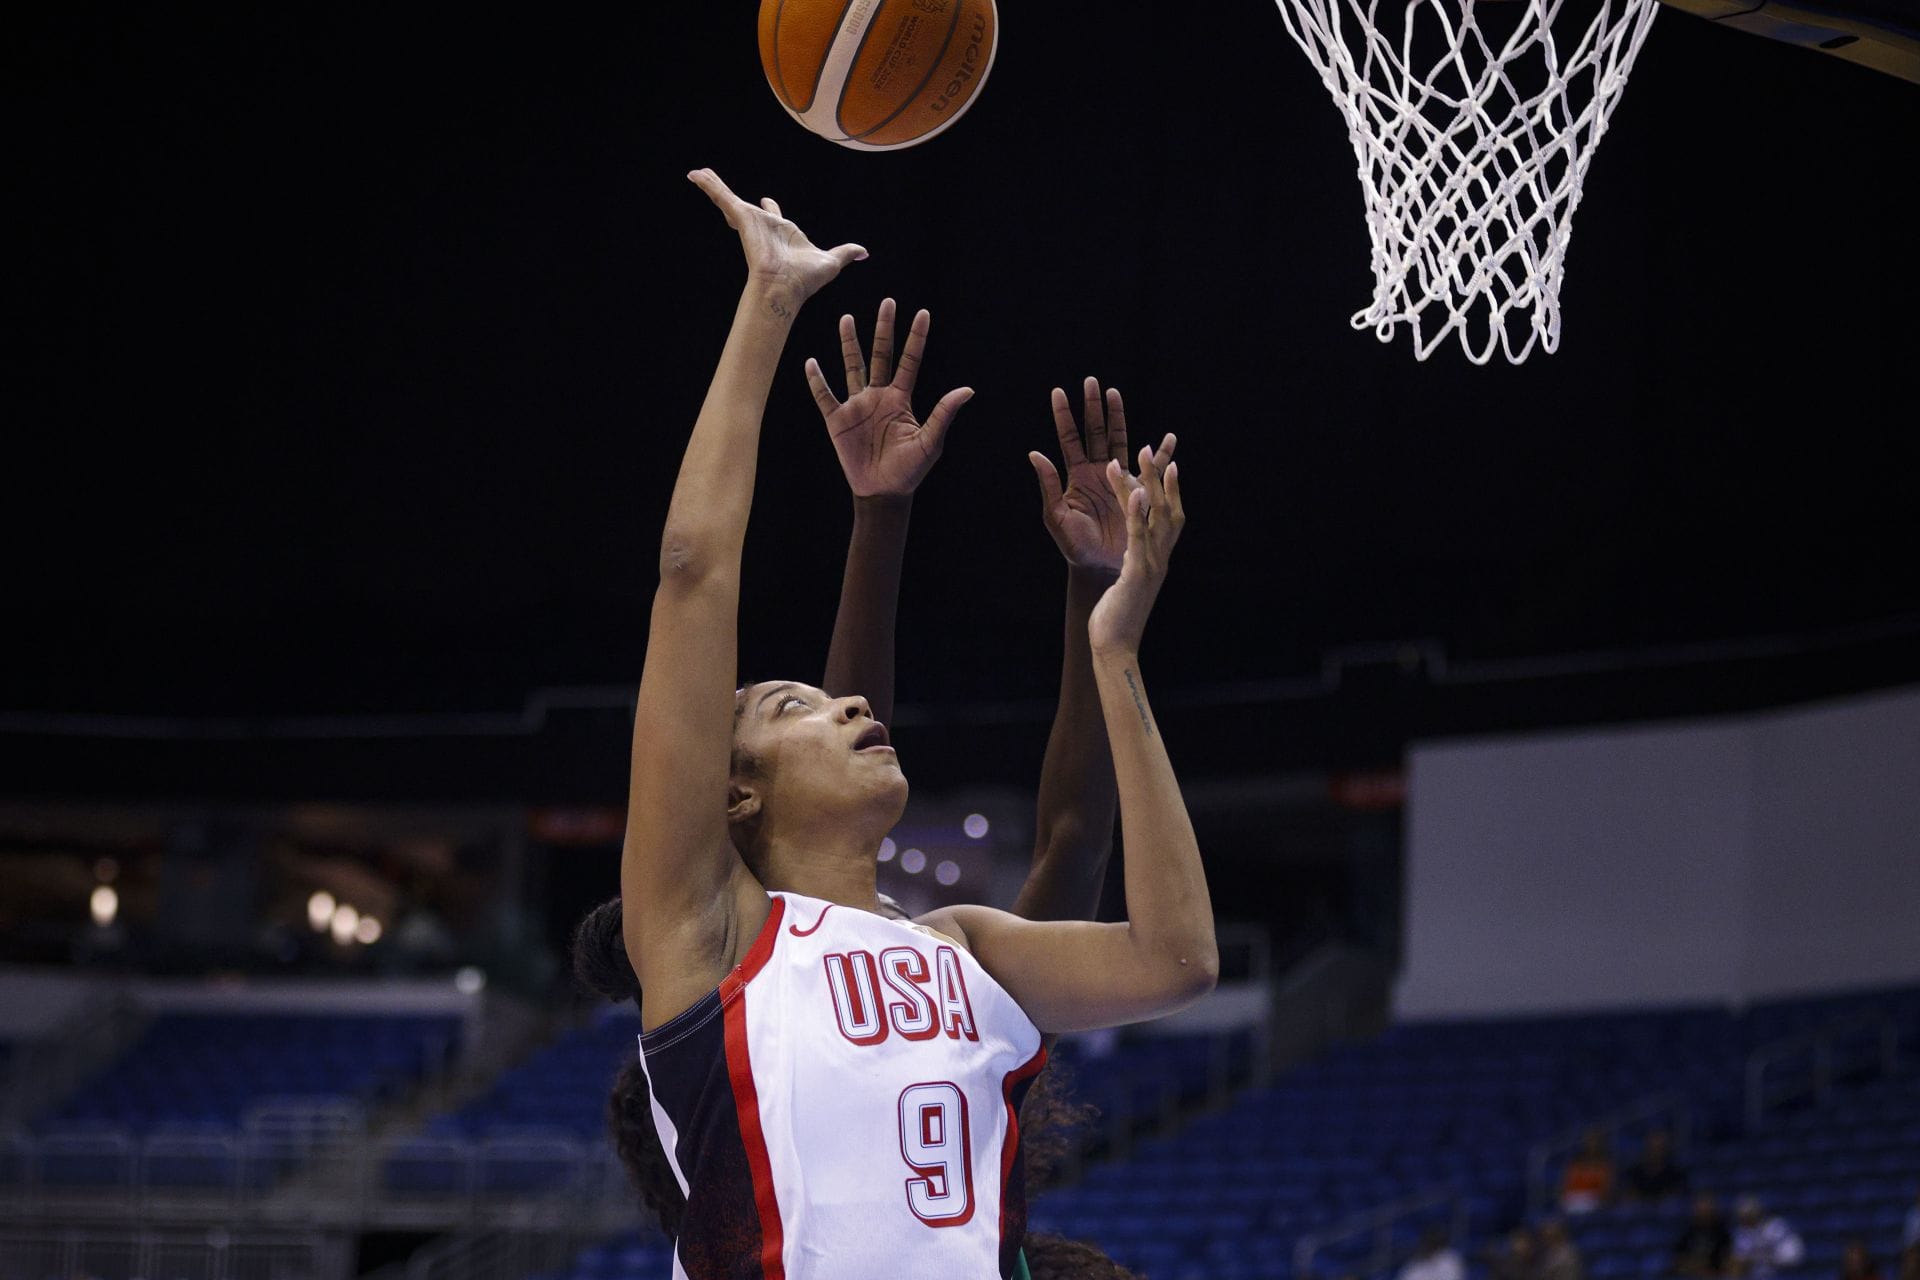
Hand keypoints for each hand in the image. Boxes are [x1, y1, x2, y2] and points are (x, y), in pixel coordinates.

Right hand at [688, 168, 865, 313]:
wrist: (786, 287)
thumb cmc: (805, 279)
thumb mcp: (832, 261)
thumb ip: (846, 253)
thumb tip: (864, 253)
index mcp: (781, 233)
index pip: (772, 217)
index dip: (770, 208)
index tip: (767, 200)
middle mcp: (763, 227)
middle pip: (746, 207)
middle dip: (734, 199)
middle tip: (720, 186)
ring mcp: (750, 222)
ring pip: (728, 199)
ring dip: (714, 186)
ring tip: (697, 174)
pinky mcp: (741, 217)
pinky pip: (722, 196)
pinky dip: (709, 186)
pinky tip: (695, 175)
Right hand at [806, 299, 972, 500]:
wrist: (883, 492)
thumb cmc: (909, 469)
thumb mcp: (929, 441)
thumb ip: (943, 414)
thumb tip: (967, 390)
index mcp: (901, 399)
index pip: (910, 361)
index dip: (916, 338)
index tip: (923, 313)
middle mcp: (879, 396)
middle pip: (881, 354)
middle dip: (884, 329)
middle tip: (888, 302)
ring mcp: (857, 405)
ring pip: (853, 367)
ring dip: (850, 344)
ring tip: (847, 318)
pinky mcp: (838, 420)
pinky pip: (825, 396)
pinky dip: (817, 381)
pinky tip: (812, 363)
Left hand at [1029, 380, 1174, 578]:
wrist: (1099, 566)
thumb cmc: (1074, 545)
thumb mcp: (1055, 516)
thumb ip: (1049, 485)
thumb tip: (1035, 453)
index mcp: (1076, 476)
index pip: (1069, 438)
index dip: (1064, 415)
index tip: (1059, 391)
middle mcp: (1097, 471)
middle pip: (1095, 431)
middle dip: (1093, 406)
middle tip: (1091, 381)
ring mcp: (1117, 478)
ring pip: (1119, 440)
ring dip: (1118, 418)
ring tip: (1116, 393)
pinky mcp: (1136, 490)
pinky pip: (1151, 469)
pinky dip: (1161, 454)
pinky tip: (1168, 438)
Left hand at [1087, 444, 1184, 656]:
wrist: (1115, 646)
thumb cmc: (1117, 616)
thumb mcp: (1126, 581)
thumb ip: (1132, 559)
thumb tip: (1132, 546)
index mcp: (1156, 558)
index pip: (1170, 517)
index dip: (1171, 490)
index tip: (1170, 462)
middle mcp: (1159, 557)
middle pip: (1168, 508)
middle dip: (1161, 476)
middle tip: (1153, 445)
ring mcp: (1152, 563)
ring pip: (1156, 515)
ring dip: (1150, 482)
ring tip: (1142, 452)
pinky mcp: (1138, 572)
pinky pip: (1139, 537)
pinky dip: (1137, 512)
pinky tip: (1133, 490)